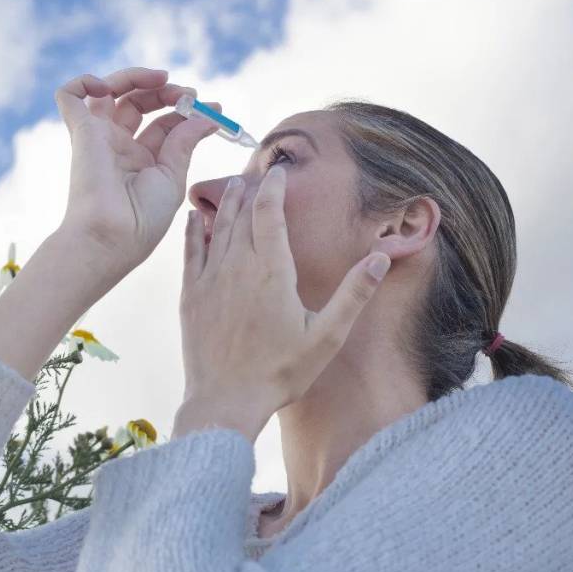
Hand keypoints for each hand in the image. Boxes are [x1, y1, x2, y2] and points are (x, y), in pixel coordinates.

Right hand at [54, 67, 220, 276]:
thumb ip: (185, 141)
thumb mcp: (173, 176)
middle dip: (165, 91)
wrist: (112, 236)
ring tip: (161, 79)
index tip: (215, 108)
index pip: (164, 123)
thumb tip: (207, 117)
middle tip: (188, 94)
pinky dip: (84, 81)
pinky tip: (107, 87)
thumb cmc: (142, 219)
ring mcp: (98, 137)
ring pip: (108, 91)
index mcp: (142, 161)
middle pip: (138, 102)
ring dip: (135, 76)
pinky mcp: (80, 131)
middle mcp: (119, 147)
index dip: (187, 110)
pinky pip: (69, 95)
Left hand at [176, 166, 390, 440]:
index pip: (270, 212)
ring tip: (233, 184)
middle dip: (250, 188)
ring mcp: (210, 279)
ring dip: (225, 203)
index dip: (274, 186)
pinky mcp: (191, 295)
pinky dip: (193, 230)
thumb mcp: (326, 336)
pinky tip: (194, 218)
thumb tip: (381, 257)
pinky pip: (191, 251)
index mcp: (272, 271)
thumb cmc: (280, 372)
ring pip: (216, 227)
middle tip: (257, 171)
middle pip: (242, 213)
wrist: (225, 401)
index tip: (279, 170)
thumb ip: (353, 294)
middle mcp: (237, 266)